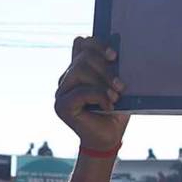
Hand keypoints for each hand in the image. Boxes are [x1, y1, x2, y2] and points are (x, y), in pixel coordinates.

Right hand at [55, 36, 128, 151]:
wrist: (109, 138)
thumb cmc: (116, 110)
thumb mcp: (117, 85)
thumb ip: (112, 68)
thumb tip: (116, 51)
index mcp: (79, 67)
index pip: (82, 43)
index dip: (97, 44)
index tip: (114, 56)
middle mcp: (67, 77)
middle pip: (83, 57)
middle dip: (105, 68)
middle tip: (120, 85)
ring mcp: (61, 92)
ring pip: (80, 71)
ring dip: (102, 83)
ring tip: (115, 97)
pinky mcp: (61, 106)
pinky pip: (81, 92)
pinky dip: (99, 97)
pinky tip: (108, 106)